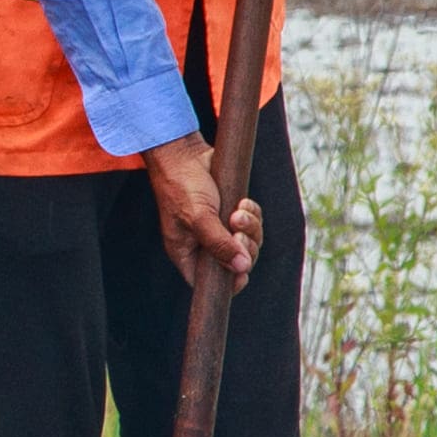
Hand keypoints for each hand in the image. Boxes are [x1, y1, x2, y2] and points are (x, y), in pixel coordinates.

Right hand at [144, 133, 260, 293]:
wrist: (185, 153)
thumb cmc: (182, 186)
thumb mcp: (198, 217)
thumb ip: (219, 244)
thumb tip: (241, 267)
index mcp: (186, 251)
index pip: (208, 282)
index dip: (228, 282)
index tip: (242, 273)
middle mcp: (203, 243)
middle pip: (235, 263)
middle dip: (244, 248)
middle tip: (238, 231)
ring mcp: (219, 228)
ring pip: (248, 243)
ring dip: (251, 228)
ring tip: (240, 209)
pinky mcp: (231, 212)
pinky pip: (253, 224)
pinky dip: (254, 215)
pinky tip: (243, 201)